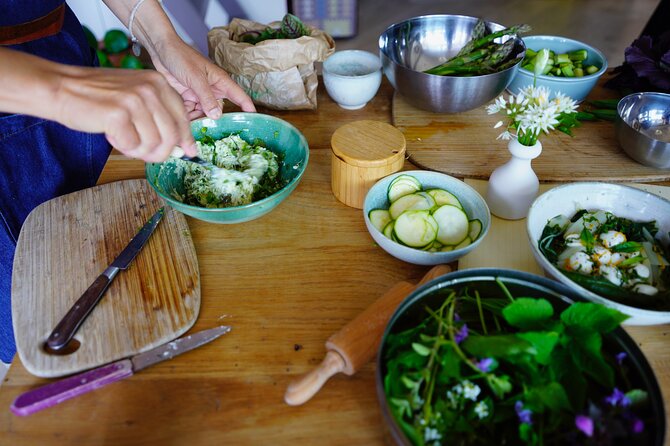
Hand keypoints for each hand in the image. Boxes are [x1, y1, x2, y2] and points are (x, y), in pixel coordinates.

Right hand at [53, 67, 197, 161]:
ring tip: (122, 139)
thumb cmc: (98, 96)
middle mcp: (150, 88)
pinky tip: (111, 135)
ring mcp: (135, 100)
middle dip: (159, 152)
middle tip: (144, 154)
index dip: (185, 139)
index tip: (187, 152)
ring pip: (154, 144)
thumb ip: (159, 116)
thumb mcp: (135, 96)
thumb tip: (181, 147)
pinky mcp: (119, 114)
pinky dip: (123, 147)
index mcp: (158, 82)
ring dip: (138, 150)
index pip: (183, 118)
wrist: (60, 87)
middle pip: (171, 136)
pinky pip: (133, 146)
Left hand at [150, 39, 255, 119]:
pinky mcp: (188, 97)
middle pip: (219, 110)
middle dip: (215, 121)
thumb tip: (218, 116)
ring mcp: (200, 94)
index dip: (248, 108)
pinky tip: (183, 121)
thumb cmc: (181, 57)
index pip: (239, 97)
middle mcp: (212, 90)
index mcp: (220, 82)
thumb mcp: (196, 78)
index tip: (254, 121)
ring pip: (204, 114)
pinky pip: (191, 112)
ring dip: (199, 120)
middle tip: (213, 133)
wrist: (161, 50)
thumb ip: (206, 98)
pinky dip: (188, 117)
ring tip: (194, 128)